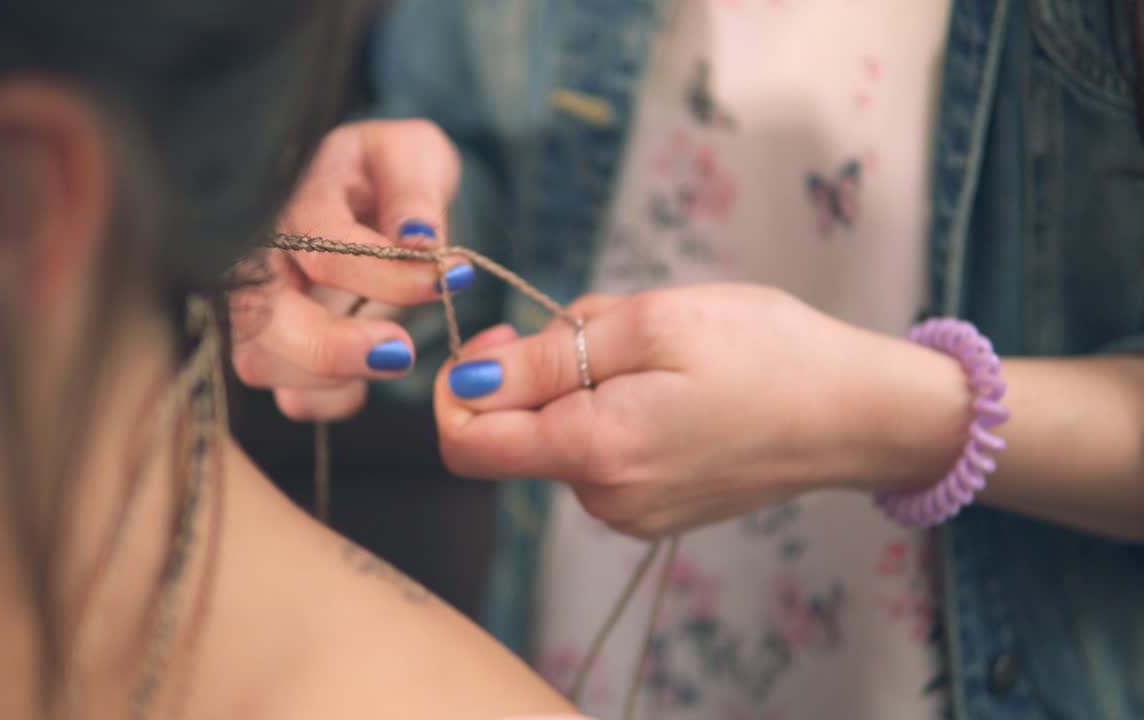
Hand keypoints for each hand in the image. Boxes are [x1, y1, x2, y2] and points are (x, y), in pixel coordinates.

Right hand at [231, 120, 473, 420]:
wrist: (371, 192)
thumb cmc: (387, 171)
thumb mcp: (412, 155)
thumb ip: (416, 190)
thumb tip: (420, 239)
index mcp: (294, 199)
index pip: (319, 247)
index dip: (385, 273)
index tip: (448, 277)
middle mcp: (258, 255)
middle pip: (259, 316)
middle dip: (330, 347)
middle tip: (401, 352)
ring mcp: (259, 307)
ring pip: (260, 361)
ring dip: (331, 376)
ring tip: (395, 354)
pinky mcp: (279, 350)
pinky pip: (288, 396)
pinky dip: (332, 400)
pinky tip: (368, 377)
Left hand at [434, 285, 967, 537]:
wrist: (860, 414)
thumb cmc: (767, 353)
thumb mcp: (653, 324)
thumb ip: (548, 359)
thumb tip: (468, 384)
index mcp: (596, 452)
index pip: (466, 444)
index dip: (461, 386)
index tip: (507, 337)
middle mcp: (604, 500)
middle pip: (518, 431)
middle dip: (544, 368)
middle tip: (614, 326)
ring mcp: (632, 512)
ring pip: (562, 434)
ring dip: (587, 382)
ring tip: (662, 353)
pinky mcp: (656, 509)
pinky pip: (602, 451)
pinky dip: (616, 407)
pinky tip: (675, 385)